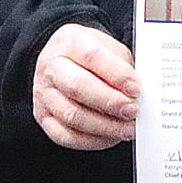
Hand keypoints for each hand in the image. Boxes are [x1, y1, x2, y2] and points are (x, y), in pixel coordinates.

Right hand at [32, 23, 137, 150]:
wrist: (64, 60)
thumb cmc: (92, 55)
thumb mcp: (110, 48)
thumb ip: (123, 66)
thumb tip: (137, 92)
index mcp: (71, 42)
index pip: (92, 56)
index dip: (116, 74)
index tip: (136, 88)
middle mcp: (52, 67)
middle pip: (78, 87)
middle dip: (110, 102)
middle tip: (133, 110)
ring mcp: (44, 93)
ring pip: (72, 115)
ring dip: (105, 126)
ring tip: (127, 128)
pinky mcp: (44, 116)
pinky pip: (66, 136)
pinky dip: (92, 140)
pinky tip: (110, 136)